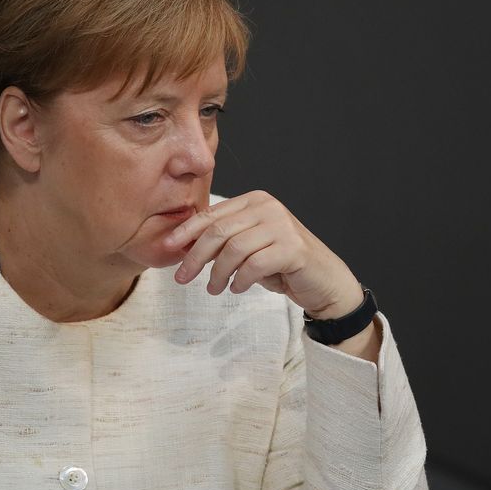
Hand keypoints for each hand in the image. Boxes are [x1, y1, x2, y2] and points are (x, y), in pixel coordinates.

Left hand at [163, 190, 363, 318]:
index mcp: (255, 201)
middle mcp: (268, 207)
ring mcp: (282, 226)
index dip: (186, 231)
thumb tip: (183, 247)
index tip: (167, 248)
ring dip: (218, 273)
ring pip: (234, 249)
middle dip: (195, 256)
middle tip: (183, 277)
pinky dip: (240, 280)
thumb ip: (224, 241)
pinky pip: (254, 265)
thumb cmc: (282, 264)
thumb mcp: (249, 248)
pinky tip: (237, 288)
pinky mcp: (293, 248)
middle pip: (219, 231)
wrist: (323, 280)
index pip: (212, 214)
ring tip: (214, 288)